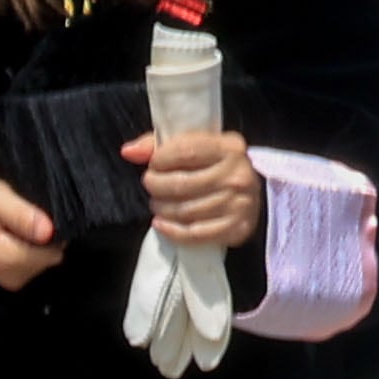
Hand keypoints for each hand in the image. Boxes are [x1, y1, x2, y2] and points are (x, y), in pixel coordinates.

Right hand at [0, 173, 65, 291]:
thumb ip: (20, 215)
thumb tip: (48, 232)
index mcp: (3, 258)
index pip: (50, 253)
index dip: (51, 232)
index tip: (35, 214)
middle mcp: (10, 275)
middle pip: (51, 257)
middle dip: (45, 236)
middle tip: (23, 216)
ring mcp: (12, 278)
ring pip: (47, 259)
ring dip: (39, 240)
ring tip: (18, 222)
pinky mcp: (15, 275)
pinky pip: (39, 260)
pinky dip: (34, 245)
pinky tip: (18, 233)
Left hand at [127, 125, 261, 249]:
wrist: (250, 192)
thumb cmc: (214, 165)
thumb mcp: (193, 145)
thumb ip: (158, 144)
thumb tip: (129, 152)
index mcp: (229, 147)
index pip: (184, 151)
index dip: (159, 160)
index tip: (154, 165)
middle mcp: (238, 176)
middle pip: (181, 184)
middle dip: (156, 186)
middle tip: (152, 186)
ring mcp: (240, 204)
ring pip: (185, 211)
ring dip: (161, 209)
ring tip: (159, 204)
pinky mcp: (237, 228)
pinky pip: (195, 234)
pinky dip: (172, 231)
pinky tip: (162, 224)